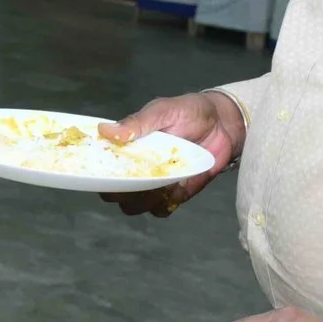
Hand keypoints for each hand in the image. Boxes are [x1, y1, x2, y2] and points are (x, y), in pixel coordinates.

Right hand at [101, 89, 244, 216]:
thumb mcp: (162, 111)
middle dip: (122, 192)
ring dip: (143, 200)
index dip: (98, 177)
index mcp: (126, 149)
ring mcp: (155, 184)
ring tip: (161, 182)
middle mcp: (136, 169)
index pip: (102, 169)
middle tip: (140, 178)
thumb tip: (104, 130)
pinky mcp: (175, 195)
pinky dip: (165, 204)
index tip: (107, 173)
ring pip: (135, 206)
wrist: (223, 124)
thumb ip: (136, 123)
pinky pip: (161, 210)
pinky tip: (176, 188)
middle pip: (115, 194)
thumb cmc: (189, 112)